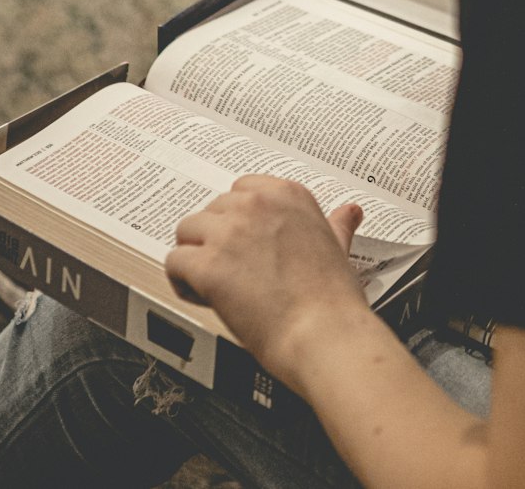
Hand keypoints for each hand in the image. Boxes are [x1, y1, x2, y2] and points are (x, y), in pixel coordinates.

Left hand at [165, 176, 366, 390]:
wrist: (324, 334)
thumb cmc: (332, 299)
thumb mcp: (338, 248)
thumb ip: (337, 225)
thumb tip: (349, 213)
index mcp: (287, 195)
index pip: (241, 190)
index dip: (239, 221)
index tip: (247, 245)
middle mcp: (255, 205)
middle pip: (212, 211)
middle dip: (216, 241)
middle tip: (236, 273)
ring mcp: (229, 232)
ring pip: (187, 231)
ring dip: (195, 258)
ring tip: (216, 287)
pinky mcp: (208, 264)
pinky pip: (174, 263)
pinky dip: (183, 284)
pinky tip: (205, 299)